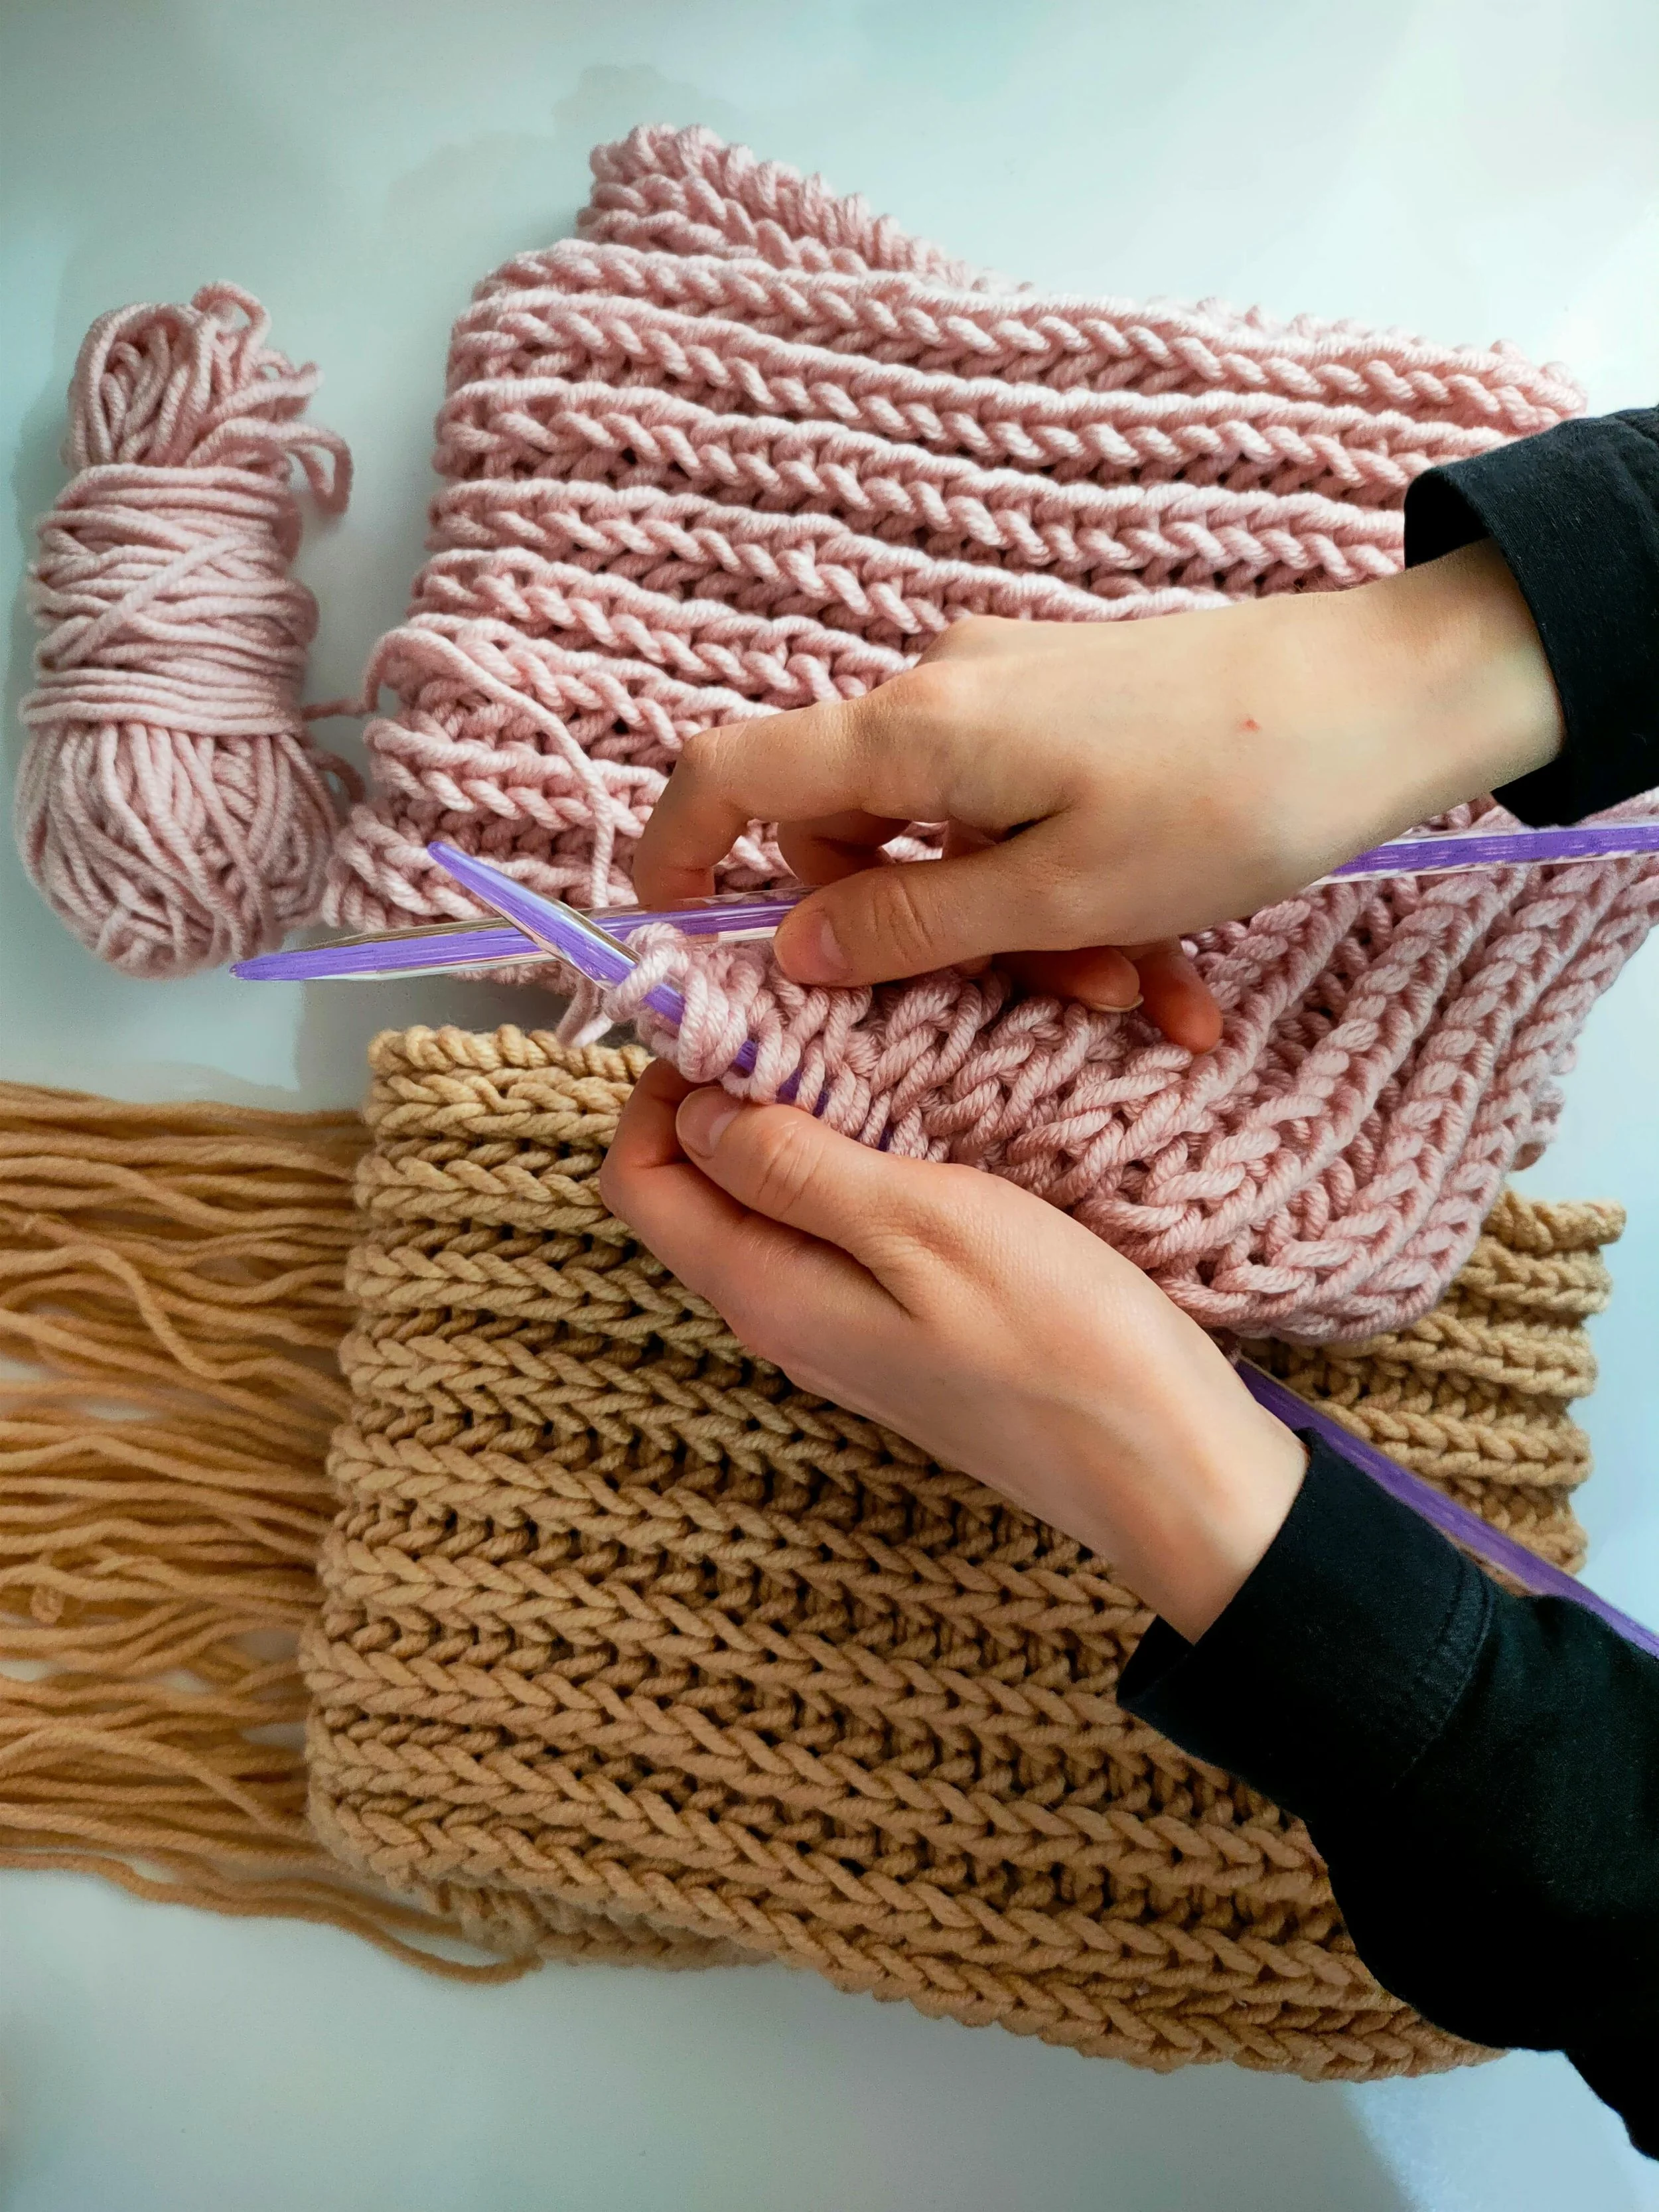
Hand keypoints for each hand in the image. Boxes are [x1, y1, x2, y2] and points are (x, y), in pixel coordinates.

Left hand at [600, 1061, 1308, 1641]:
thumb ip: (795, 1168)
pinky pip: (832, 1235)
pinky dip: (850, 1167)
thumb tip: (696, 1110)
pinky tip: (918, 1128)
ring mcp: (839, 1331)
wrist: (1168, 1472)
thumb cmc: (1060, 1344)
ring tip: (871, 1061)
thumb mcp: (923, 1225)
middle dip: (727, 1095)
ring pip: (765, 1207)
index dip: (660, 1088)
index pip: (637, 1179)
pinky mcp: (898, 1333)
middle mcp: (780, 1318)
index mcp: (763, 1292)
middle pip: (693, 1190)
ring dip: (796, 1126)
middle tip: (813, 1025)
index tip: (737, 1021)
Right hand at [636, 540, 1561, 1052]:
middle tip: (1035, 1004)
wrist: (1386, 697)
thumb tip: (795, 950)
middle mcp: (939, 698)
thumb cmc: (1228, 795)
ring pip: (954, 844)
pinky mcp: (1069, 713)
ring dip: (1024, 937)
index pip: (728, 773)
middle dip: (922, 940)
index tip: (682, 945)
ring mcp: (1007, 699)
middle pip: (850, 833)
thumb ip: (909, 924)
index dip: (679, 858)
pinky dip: (1074, 899)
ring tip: (1141, 990)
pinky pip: (1027, 824)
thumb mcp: (1059, 898)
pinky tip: (1169, 970)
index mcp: (911, 735)